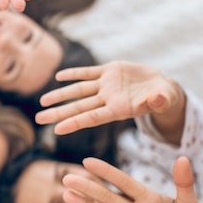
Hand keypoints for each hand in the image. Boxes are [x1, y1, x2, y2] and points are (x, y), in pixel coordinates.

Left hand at [36, 61, 184, 135]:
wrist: (161, 86)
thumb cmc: (164, 97)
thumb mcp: (164, 99)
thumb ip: (159, 101)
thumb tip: (156, 99)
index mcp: (119, 110)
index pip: (92, 118)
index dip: (74, 123)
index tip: (56, 130)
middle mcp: (108, 99)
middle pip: (79, 107)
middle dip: (59, 112)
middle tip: (38, 119)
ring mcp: (107, 86)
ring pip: (79, 90)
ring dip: (61, 94)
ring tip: (42, 101)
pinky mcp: (109, 71)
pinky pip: (88, 73)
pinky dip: (74, 73)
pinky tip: (58, 76)